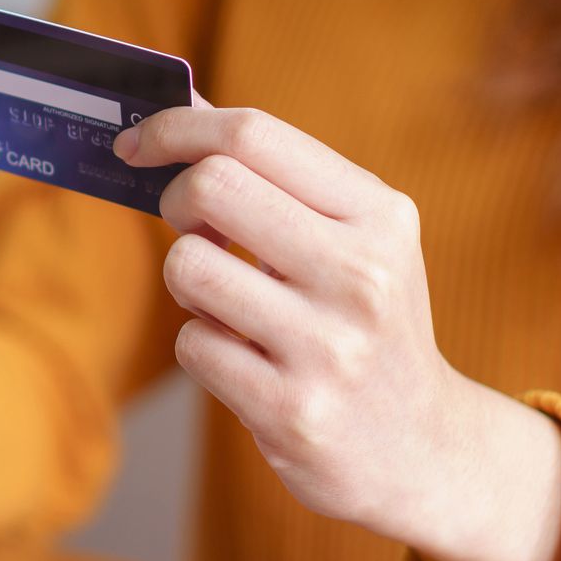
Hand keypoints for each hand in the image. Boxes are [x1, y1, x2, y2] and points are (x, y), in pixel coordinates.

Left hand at [115, 106, 560, 560]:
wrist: (423, 449)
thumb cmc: (366, 325)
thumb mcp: (355, 240)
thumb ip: (277, 177)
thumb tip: (184, 111)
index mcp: (380, 216)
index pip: (254, 136)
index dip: (177, 129)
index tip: (137, 143)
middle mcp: (362, 274)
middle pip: (211, 187)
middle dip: (176, 202)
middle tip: (193, 230)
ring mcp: (328, 346)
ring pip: (188, 267)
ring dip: (187, 283)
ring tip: (228, 302)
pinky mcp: (292, 410)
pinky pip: (193, 344)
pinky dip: (201, 345)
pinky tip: (245, 360)